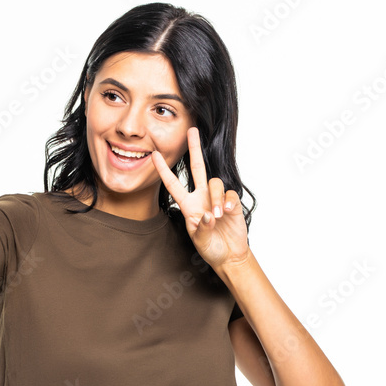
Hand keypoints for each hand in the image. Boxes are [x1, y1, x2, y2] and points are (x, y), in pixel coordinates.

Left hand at [151, 127, 249, 269]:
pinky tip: (227, 213)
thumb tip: (209, 215)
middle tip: (192, 130)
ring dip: (216, 198)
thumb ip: (202, 228)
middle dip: (195, 149)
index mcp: (188, 205)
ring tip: (218, 215)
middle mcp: (201, 197)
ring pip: (215, 183)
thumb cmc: (211, 248)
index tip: (153, 155)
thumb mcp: (200, 241)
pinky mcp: (232, 202)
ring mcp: (217, 198)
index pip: (173, 184)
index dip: (163, 170)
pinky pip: (230, 194)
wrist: (229, 255)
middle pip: (197, 167)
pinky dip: (228, 202)